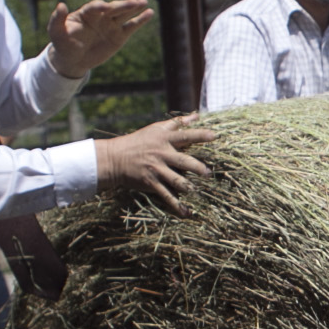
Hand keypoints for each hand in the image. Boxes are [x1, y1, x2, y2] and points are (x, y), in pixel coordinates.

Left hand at [47, 0, 155, 79]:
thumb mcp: (56, 33)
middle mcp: (101, 16)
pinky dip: (141, 19)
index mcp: (86, 13)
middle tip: (134, 2)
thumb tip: (61, 5)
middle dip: (123, 5)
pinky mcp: (120, 36)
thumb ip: (57, 19)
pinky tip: (150, 13)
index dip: (100, 6)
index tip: (106, 6)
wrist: (73, 60)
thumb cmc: (63, 44)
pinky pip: (132, 26)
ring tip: (143, 2)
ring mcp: (111, 25)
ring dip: (134, 7)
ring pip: (125, 14)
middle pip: (114, 8)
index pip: (95, 7)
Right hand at [95, 116, 214, 214]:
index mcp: (165, 139)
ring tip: (198, 191)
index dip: (200, 135)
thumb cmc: (138, 141)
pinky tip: (186, 213)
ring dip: (188, 186)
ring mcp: (156, 169)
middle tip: (208, 173)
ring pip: (176, 180)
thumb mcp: (156, 129)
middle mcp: (162, 154)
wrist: (114, 159)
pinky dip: (176, 205)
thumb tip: (197, 115)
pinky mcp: (151, 183)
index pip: (185, 136)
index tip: (214, 136)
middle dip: (197, 167)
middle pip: (183, 161)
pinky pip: (166, 195)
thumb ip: (178, 123)